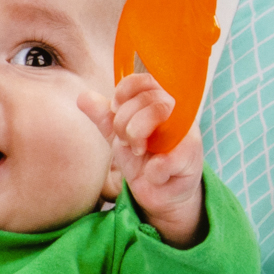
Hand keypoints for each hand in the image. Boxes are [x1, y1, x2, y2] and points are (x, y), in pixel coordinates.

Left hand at [106, 73, 207, 245]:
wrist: (161, 192)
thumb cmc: (144, 159)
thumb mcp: (120, 136)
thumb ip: (105, 117)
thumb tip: (82, 97)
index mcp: (160, 103)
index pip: (145, 81)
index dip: (124, 92)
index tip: (114, 109)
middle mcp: (178, 113)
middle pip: (147, 97)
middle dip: (124, 120)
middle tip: (124, 140)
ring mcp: (187, 133)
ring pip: (158, 111)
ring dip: (136, 134)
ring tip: (137, 151)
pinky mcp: (190, 157)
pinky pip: (165, 157)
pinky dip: (152, 169)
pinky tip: (153, 173)